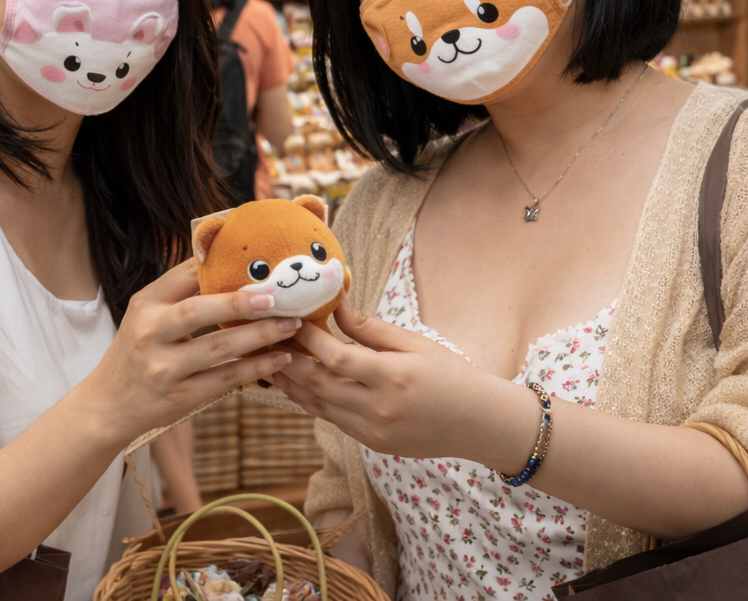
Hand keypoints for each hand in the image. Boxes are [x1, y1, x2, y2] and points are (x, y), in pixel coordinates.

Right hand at [79, 261, 299, 445]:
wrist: (109, 405)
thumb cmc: (137, 351)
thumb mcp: (145, 314)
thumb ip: (179, 291)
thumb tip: (222, 258)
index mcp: (145, 306)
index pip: (182, 277)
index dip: (217, 267)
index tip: (254, 261)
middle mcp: (150, 334)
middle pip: (197, 312)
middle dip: (239, 302)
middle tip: (275, 296)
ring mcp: (165, 369)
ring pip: (217, 348)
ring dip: (259, 336)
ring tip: (290, 325)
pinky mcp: (180, 398)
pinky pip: (225, 380)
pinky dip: (255, 367)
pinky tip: (279, 358)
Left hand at [273, 298, 534, 465]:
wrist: (478, 423)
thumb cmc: (450, 374)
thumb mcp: (414, 343)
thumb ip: (369, 328)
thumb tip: (335, 303)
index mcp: (392, 378)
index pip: (335, 358)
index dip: (308, 339)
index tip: (292, 319)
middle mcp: (378, 410)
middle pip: (317, 385)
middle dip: (289, 360)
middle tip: (269, 338)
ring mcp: (373, 432)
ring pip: (318, 406)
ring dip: (292, 383)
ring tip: (272, 358)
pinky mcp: (371, 444)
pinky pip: (331, 420)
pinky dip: (311, 400)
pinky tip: (298, 383)